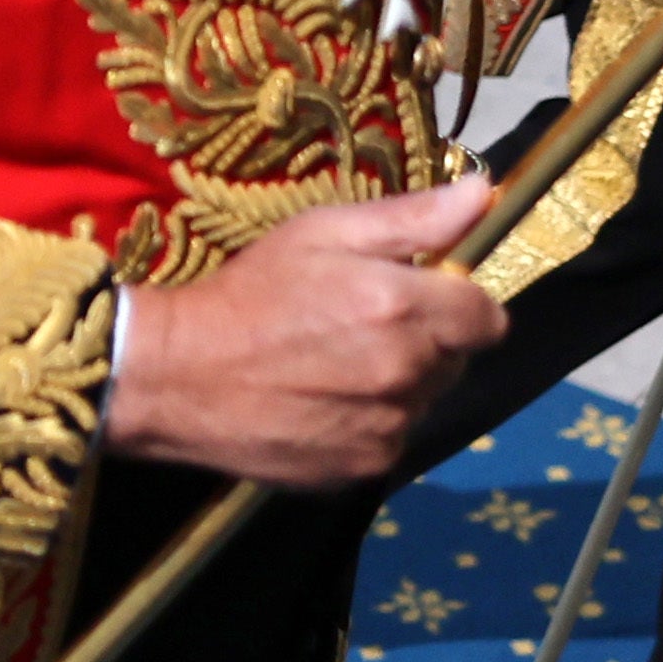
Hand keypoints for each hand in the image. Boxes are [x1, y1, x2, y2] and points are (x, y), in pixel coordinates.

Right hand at [101, 176, 504, 486]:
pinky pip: (390, 441)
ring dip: (395, 386)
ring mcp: (388, 428)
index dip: (456, 305)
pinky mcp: (364, 469)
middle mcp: (406, 371)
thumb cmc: (246, 292)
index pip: (487, 319)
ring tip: (331, 368)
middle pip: (455, 361)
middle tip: (357, 328)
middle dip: (424, 342)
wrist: (175, 374)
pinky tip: (319, 405)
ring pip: (422, 402)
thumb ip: (409, 217)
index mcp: (401, 305)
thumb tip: (482, 192)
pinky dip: (367, 424)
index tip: (416, 297)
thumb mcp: (318, 233)